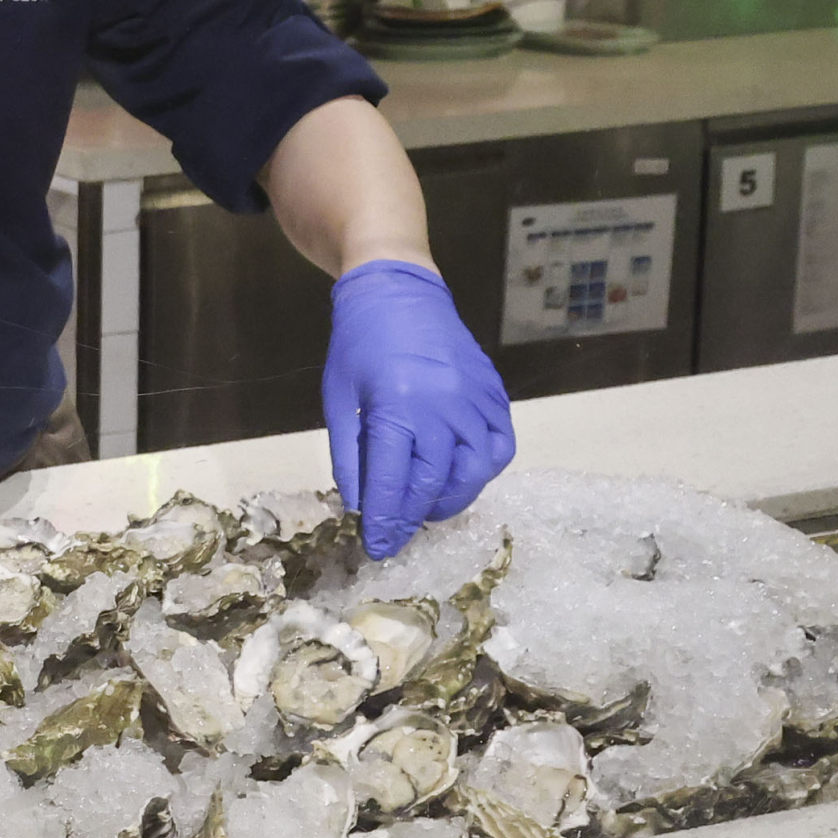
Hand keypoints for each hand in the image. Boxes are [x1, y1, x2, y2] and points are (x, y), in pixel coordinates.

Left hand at [323, 259, 516, 559]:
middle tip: (396, 535)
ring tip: (425, 507)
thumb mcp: (339, 399)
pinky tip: (458, 476)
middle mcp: (442, 404)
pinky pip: (499, 445)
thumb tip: (360, 506)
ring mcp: (474, 398)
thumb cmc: (358, 345)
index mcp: (397, 405)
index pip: (393, 481)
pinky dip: (482, 470)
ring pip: (475, 471)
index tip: (377, 547)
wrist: (398, 290)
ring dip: (450, 500)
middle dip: (413, 518)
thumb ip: (350, 455)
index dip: (384, 521)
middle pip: (435, 483)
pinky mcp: (493, 392)